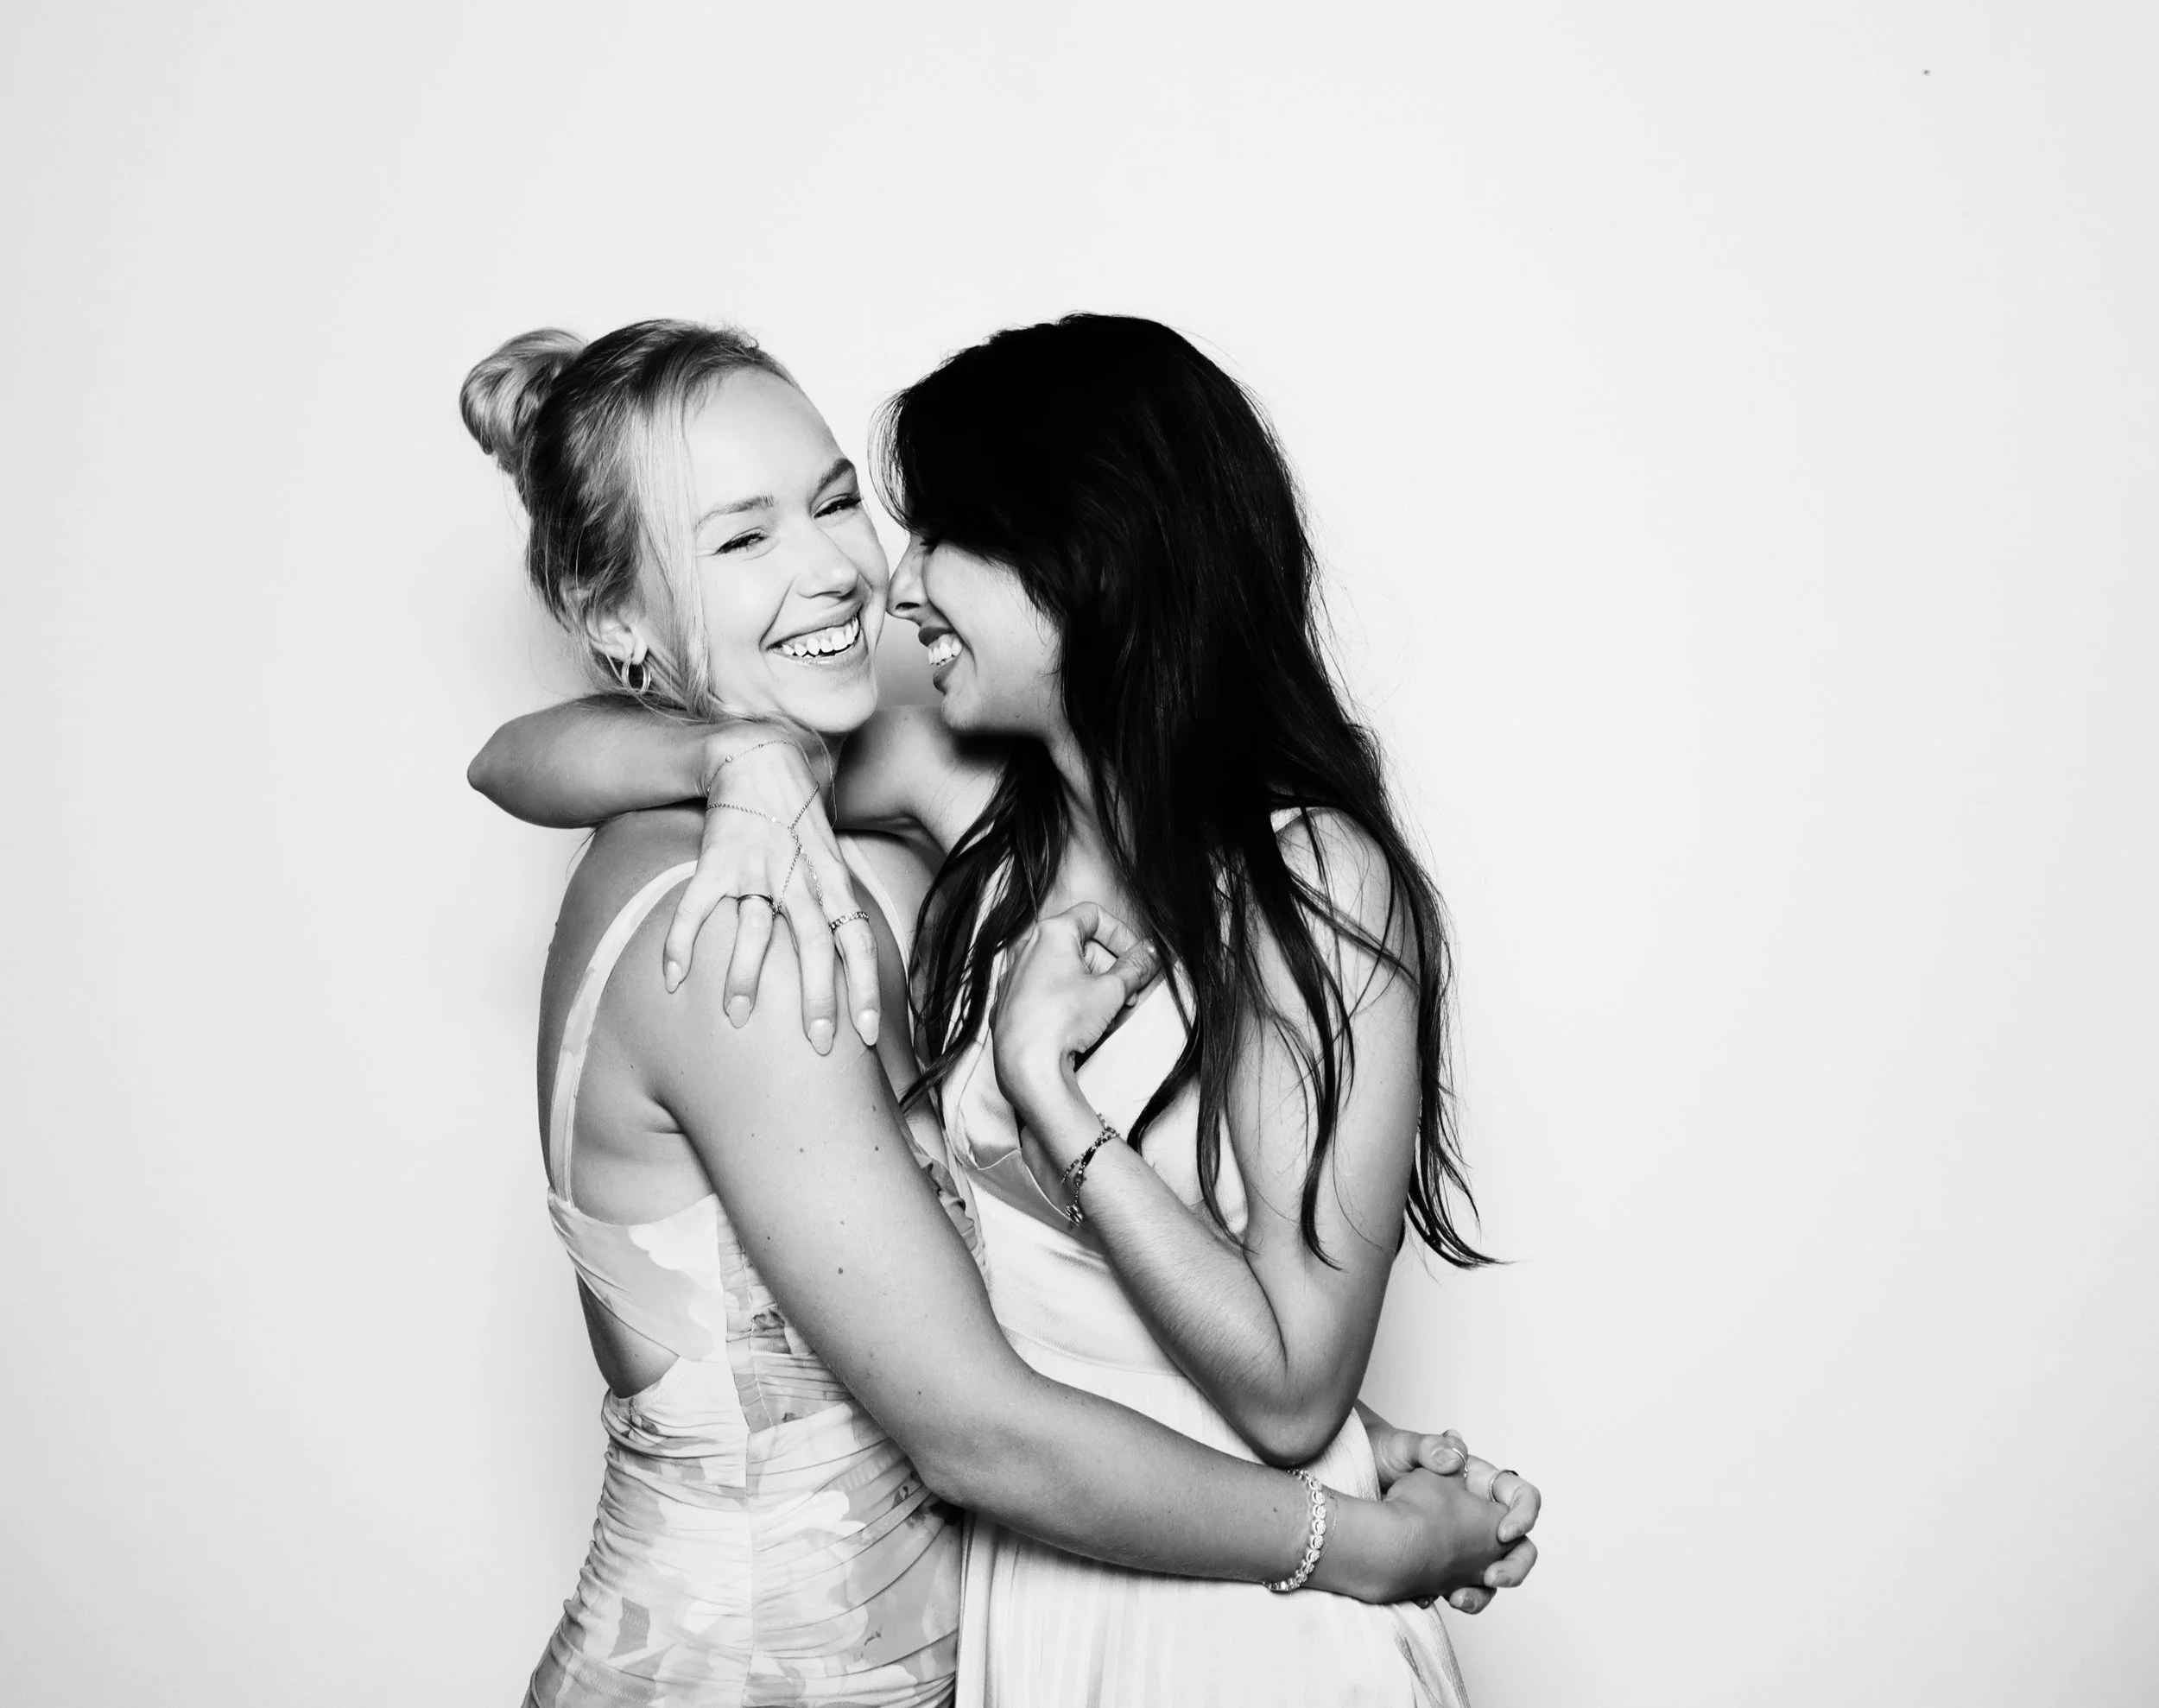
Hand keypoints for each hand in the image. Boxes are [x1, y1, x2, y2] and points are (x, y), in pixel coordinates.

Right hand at [656, 728, 881, 1054]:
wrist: (759, 758)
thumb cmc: (798, 820)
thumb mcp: (831, 859)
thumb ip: (836, 905)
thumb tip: (849, 961)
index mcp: (832, 880)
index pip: (857, 939)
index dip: (865, 986)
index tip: (867, 1032)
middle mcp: (799, 877)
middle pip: (814, 943)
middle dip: (817, 996)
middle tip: (817, 1042)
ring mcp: (757, 868)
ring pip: (755, 930)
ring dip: (745, 976)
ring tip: (738, 1017)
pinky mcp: (716, 861)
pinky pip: (695, 909)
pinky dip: (680, 944)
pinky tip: (671, 981)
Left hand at [989, 903, 1158, 1146]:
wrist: (1028, 1065)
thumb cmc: (1065, 1020)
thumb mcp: (1112, 990)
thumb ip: (1136, 966)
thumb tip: (1151, 952)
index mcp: (1051, 932)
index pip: (1093, 915)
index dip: (1121, 933)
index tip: (1136, 956)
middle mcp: (1027, 947)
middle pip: (1080, 944)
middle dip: (1110, 967)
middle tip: (1129, 993)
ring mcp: (1015, 974)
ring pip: (1064, 968)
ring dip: (1092, 985)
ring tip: (1109, 1013)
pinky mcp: (1010, 1001)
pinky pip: (1046, 989)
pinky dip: (1068, 997)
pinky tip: (1082, 1023)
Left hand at [1363, 1422, 1540, 1612]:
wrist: (1355, 1480)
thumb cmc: (1384, 1456)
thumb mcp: (1403, 1446)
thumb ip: (1429, 1447)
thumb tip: (1453, 1457)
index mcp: (1480, 1483)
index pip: (1521, 1497)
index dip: (1523, 1515)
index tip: (1504, 1532)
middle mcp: (1479, 1516)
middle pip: (1520, 1546)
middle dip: (1515, 1567)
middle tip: (1493, 1577)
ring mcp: (1464, 1545)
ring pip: (1493, 1575)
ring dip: (1483, 1594)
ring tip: (1459, 1600)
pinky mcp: (1444, 1565)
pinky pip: (1461, 1588)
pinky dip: (1453, 1598)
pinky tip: (1431, 1599)